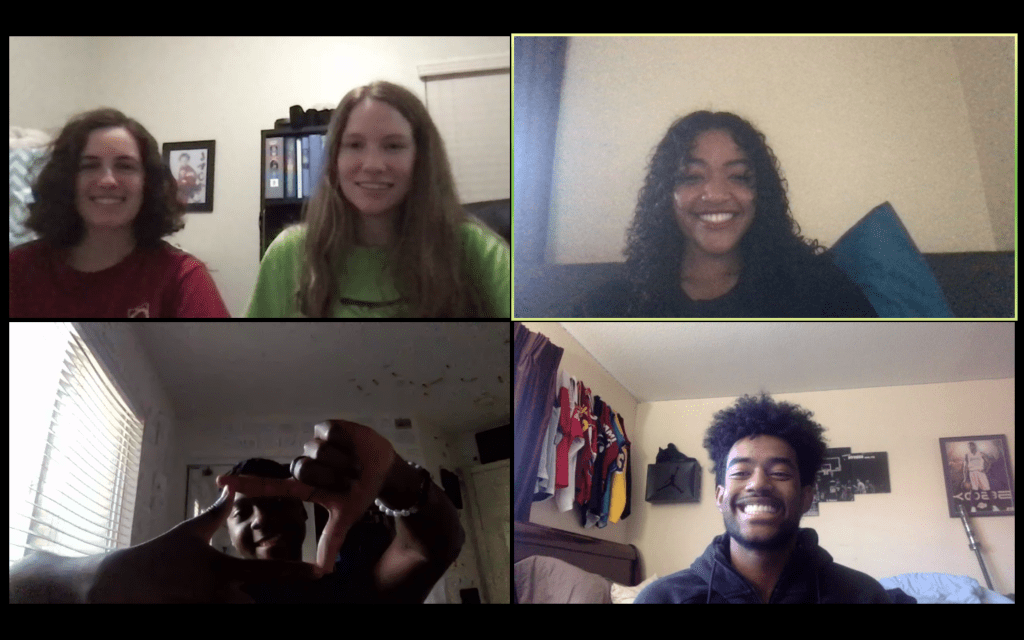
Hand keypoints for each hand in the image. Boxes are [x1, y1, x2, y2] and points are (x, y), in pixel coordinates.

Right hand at [87, 485, 322, 602]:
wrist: (119, 584)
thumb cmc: (158, 555)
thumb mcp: (189, 532)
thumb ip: (215, 516)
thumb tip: (231, 492)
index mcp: (220, 570)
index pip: (266, 572)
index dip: (295, 572)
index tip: (320, 571)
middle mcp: (216, 594)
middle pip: (257, 606)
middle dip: (280, 604)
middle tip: (316, 595)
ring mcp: (203, 609)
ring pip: (240, 612)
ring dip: (261, 609)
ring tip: (297, 608)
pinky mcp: (191, 616)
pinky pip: (216, 620)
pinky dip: (238, 612)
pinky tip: (256, 613)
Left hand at [217, 420, 394, 574]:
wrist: (383, 469)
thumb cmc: (359, 492)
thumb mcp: (345, 518)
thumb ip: (331, 542)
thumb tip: (323, 574)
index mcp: (302, 486)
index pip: (268, 485)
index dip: (244, 484)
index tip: (220, 483)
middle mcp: (302, 464)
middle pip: (301, 468)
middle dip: (330, 476)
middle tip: (349, 479)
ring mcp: (313, 445)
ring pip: (316, 451)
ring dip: (341, 460)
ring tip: (355, 464)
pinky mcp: (326, 428)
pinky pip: (328, 433)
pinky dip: (344, 442)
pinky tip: (352, 445)